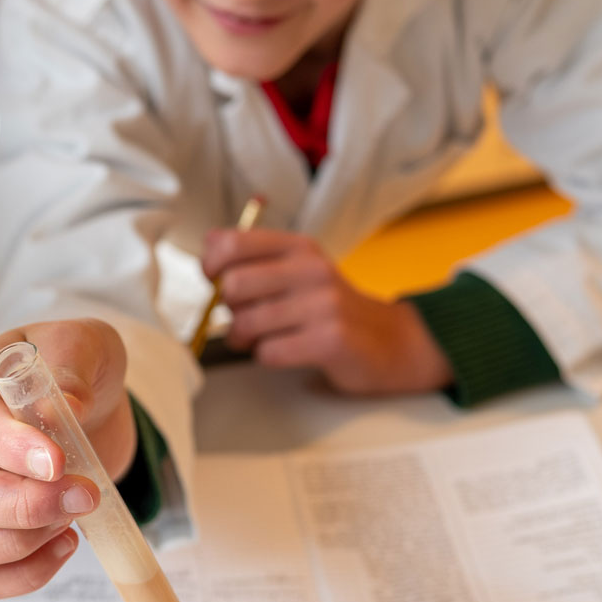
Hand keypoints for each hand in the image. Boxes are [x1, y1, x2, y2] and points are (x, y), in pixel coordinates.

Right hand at [0, 320, 135, 598]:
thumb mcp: (86, 344)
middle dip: (20, 508)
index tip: (57, 462)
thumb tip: (66, 406)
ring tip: (69, 524)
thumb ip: (72, 363)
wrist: (93, 403)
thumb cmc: (78, 368)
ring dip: (15, 547)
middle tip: (83, 495)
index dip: (9, 448)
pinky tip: (66, 543)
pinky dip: (24, 575)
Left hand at [203, 227, 452, 394]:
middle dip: (230, 311)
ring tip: (265, 338)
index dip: (212, 268)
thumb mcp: (299, 271)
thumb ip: (254, 258)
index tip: (217, 283)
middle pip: (234, 286)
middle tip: (246, 319)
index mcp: (299, 248)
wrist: (392, 341)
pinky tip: (288, 351)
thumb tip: (209, 247)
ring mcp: (324, 304)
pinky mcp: (330, 339)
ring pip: (246, 323)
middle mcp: (312, 269)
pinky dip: (269, 357)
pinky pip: (269, 352)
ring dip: (246, 339)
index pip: (232, 244)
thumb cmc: (332, 309)